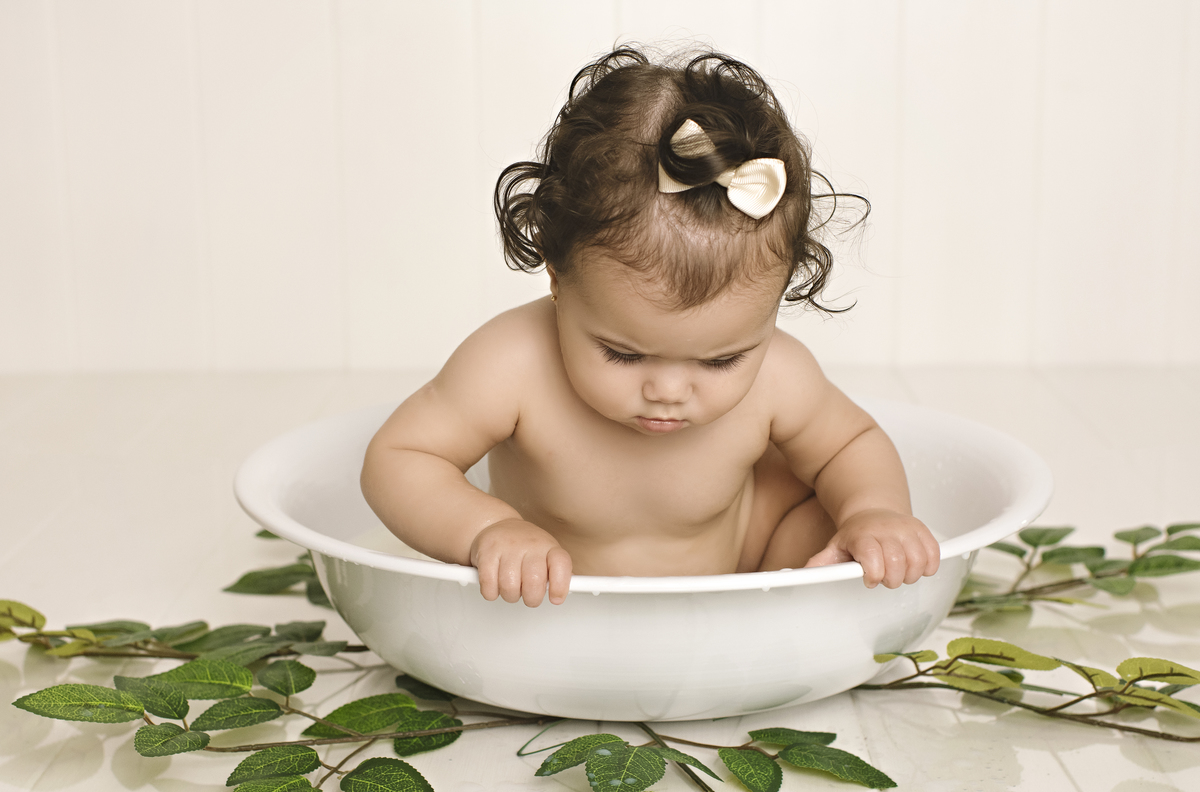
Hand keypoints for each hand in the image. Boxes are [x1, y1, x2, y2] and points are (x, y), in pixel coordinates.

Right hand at [469, 519, 571, 605]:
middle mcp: (530, 544)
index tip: (555, 599)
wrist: (498, 526)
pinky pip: (489, 585)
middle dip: (531, 598)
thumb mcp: (547, 554)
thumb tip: (563, 593)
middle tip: (529, 595)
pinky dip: (491, 593)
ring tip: (511, 587)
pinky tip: (495, 584)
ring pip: (510, 588)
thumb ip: (557, 574)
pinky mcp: (486, 552)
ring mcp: (507, 547)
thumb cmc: (525, 546)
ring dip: (510, 596)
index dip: (560, 586)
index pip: (561, 564)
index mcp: (549, 546)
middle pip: (534, 583)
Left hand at [803, 509, 939, 588]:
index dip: (873, 575)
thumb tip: (804, 577)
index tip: (869, 580)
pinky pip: (933, 553)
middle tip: (885, 577)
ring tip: (899, 573)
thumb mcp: (835, 548)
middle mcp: (886, 530)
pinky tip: (915, 567)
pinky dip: (928, 566)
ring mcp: (906, 529)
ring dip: (910, 575)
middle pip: (897, 564)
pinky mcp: (922, 530)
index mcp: (863, 536)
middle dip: (891, 579)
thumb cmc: (855, 536)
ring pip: (918, 561)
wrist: (872, 513)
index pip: (873, 559)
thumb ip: (822, 564)